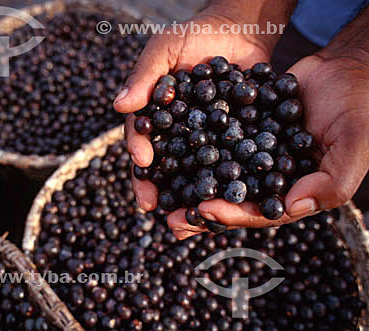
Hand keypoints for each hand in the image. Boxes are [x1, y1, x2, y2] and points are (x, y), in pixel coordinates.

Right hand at [114, 9, 280, 237]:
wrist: (239, 29)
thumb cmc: (194, 34)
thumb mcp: (164, 49)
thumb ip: (144, 75)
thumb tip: (119, 105)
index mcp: (154, 115)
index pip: (140, 137)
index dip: (139, 151)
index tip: (142, 164)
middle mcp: (175, 132)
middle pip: (163, 165)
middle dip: (156, 188)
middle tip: (154, 209)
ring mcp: (203, 139)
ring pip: (192, 173)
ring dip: (188, 197)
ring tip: (187, 219)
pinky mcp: (232, 141)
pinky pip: (226, 165)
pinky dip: (224, 184)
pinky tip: (226, 200)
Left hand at [169, 51, 368, 238]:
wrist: (345, 68)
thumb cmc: (358, 109)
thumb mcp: (353, 147)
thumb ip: (329, 183)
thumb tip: (291, 207)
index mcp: (294, 191)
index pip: (258, 211)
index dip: (230, 213)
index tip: (201, 211)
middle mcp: (269, 178)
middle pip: (231, 199)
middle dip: (200, 209)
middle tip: (169, 217)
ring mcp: (254, 154)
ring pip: (217, 173)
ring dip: (191, 182)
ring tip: (161, 190)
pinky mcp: (243, 130)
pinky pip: (216, 141)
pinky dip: (196, 146)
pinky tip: (172, 149)